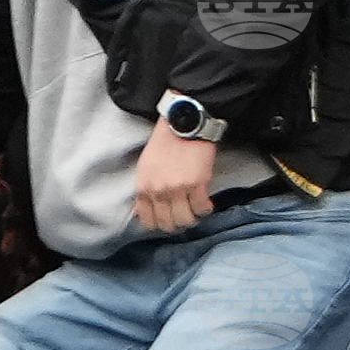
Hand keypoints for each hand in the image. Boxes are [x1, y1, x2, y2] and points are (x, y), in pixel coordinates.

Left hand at [133, 117, 217, 233]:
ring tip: (195, 211)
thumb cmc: (165, 143)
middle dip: (177, 224)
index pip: (148, 221)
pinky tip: (205, 203)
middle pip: (168, 224)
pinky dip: (205, 209)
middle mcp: (159, 191)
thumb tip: (145, 211)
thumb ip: (146, 190)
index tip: (167, 221)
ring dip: (192, 219)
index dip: (159, 225)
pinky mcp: (197, 185)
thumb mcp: (145, 167)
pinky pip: (202, 209)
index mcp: (144, 187)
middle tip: (183, 217)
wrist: (183, 124)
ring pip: (186, 220)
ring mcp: (179, 189)